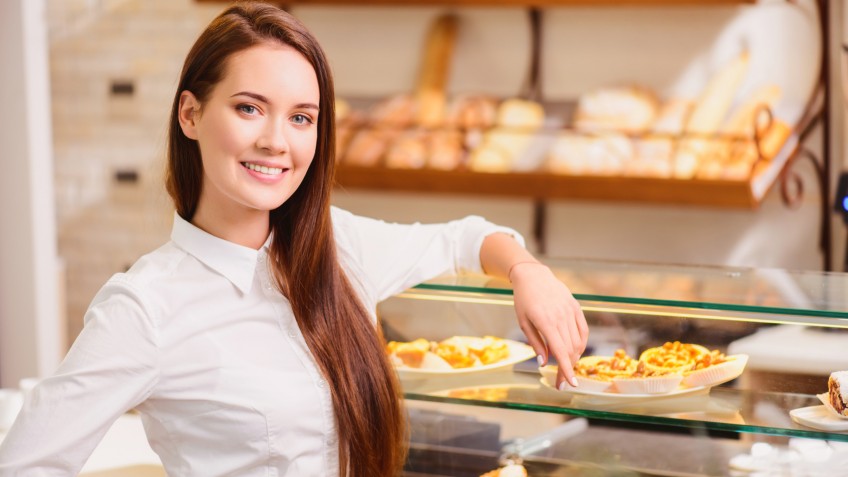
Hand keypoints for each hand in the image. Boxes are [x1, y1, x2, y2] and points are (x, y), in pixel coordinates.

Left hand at [510, 262, 587, 389]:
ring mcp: (570, 311)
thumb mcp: (523, 322)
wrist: (533, 275)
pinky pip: (583, 331)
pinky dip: (581, 344)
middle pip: (570, 350)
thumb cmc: (524, 300)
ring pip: (578, 342)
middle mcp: (561, 317)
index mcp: (545, 321)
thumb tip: (543, 363)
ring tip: (565, 367)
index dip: (566, 370)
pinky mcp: (576, 308)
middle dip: (567, 369)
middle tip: (561, 382)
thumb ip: (535, 343)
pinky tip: (575, 352)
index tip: (570, 384)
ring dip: (574, 358)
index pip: (560, 351)